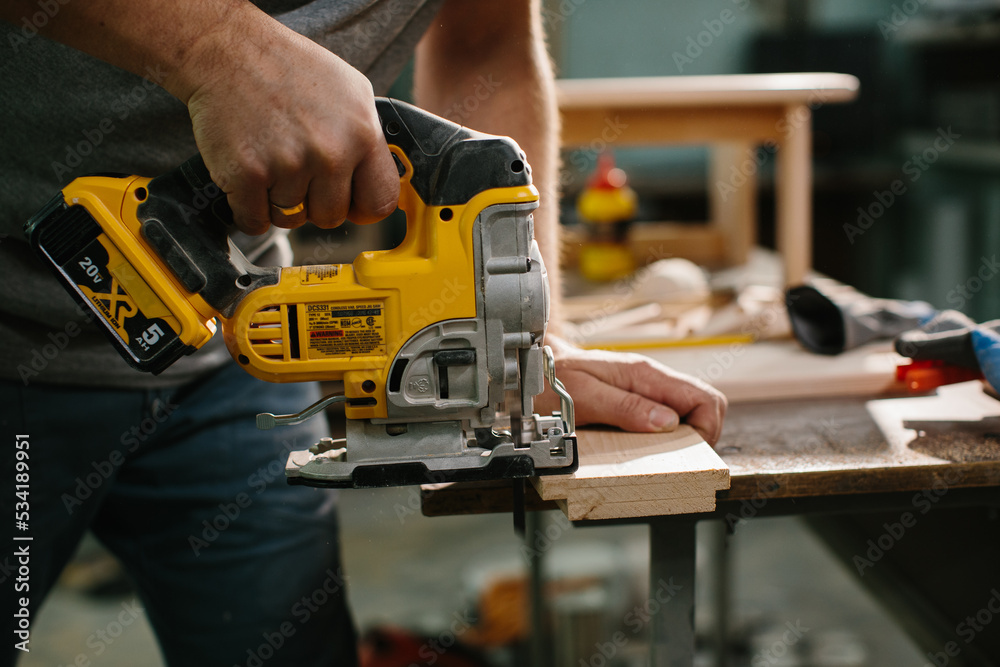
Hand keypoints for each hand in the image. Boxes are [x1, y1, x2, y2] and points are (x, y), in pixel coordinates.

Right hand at [180, 17, 399, 233]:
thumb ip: (367, 139)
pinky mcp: (247, 175)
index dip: (362, 207)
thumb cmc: (287, 68)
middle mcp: (330, 152)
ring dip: (277, 202)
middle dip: (313, 202)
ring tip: (271, 162)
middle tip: (296, 170)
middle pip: (331, 216)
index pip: (380, 201)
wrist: (227, 50)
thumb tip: (375, 180)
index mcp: (362, 133)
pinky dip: (247, 209)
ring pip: (290, 219)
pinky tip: (248, 179)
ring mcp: (288, 165)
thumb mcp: (350, 92)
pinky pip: (254, 221)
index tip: (350, 203)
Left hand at [537, 335, 727, 445]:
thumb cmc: (552, 378)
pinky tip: (644, 449)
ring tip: (657, 456)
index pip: (704, 398)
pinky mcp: (636, 401)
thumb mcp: (583, 395)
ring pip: (687, 414)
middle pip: (703, 406)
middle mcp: (651, 380)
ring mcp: (645, 390)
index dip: (706, 429)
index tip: (687, 451)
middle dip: (700, 436)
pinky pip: (665, 419)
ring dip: (681, 438)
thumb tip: (666, 423)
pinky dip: (664, 437)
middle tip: (676, 458)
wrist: (535, 366)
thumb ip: (625, 406)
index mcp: (645, 375)